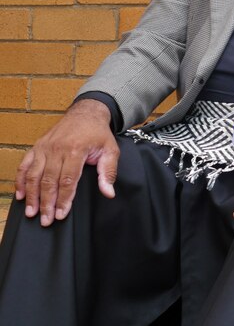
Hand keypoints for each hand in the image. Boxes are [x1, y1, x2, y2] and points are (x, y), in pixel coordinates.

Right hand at [15, 98, 119, 226]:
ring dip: (31, 196)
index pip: (67, 181)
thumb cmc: (98, 134)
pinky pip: (24, 165)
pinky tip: (21, 195)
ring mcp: (44, 147)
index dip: (63, 200)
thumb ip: (108, 172)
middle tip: (45, 220)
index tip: (60, 214)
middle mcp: (57, 149)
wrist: (86, 113)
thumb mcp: (111, 150)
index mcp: (75, 150)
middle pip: (49, 181)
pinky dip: (20, 181)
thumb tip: (108, 192)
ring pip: (33, 175)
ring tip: (32, 212)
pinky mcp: (37, 147)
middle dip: (46, 203)